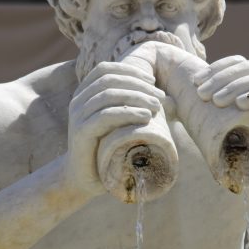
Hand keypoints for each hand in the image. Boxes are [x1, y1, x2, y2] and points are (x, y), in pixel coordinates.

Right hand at [66, 61, 165, 194]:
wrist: (84, 179)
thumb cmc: (108, 149)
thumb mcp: (123, 124)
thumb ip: (139, 109)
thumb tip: (171, 100)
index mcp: (85, 93)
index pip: (105, 70)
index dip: (129, 71)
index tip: (152, 81)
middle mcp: (78, 101)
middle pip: (108, 80)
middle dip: (137, 85)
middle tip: (159, 97)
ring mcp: (78, 116)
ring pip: (108, 95)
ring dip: (136, 97)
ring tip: (156, 107)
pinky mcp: (81, 132)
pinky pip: (105, 116)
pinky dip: (128, 112)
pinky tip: (145, 117)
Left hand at [194, 55, 248, 155]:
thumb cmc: (237, 145)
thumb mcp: (216, 124)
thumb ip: (198, 109)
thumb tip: (169, 101)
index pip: (234, 63)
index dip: (215, 68)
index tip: (196, 81)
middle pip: (245, 67)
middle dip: (221, 78)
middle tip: (202, 94)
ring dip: (235, 86)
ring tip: (216, 101)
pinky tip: (241, 103)